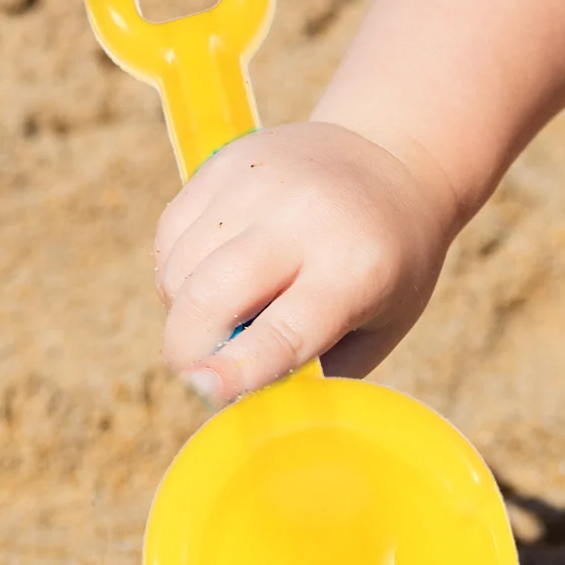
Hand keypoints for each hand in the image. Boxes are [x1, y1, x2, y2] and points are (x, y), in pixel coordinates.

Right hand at [152, 120, 459, 406]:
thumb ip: (317, 369)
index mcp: (354, 270)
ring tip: (220, 319)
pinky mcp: (224, 163)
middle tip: (197, 377)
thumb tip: (248, 403)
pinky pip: (170, 236)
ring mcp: (258, 184)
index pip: (285, 329)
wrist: (394, 161)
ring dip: (182, 313)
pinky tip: (210, 281)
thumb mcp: (378, 328)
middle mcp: (303, 219)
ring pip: (180, 269)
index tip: (204, 391)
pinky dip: (176, 275)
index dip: (240, 366)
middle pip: (212, 294)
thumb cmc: (388, 268)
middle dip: (187, 350)